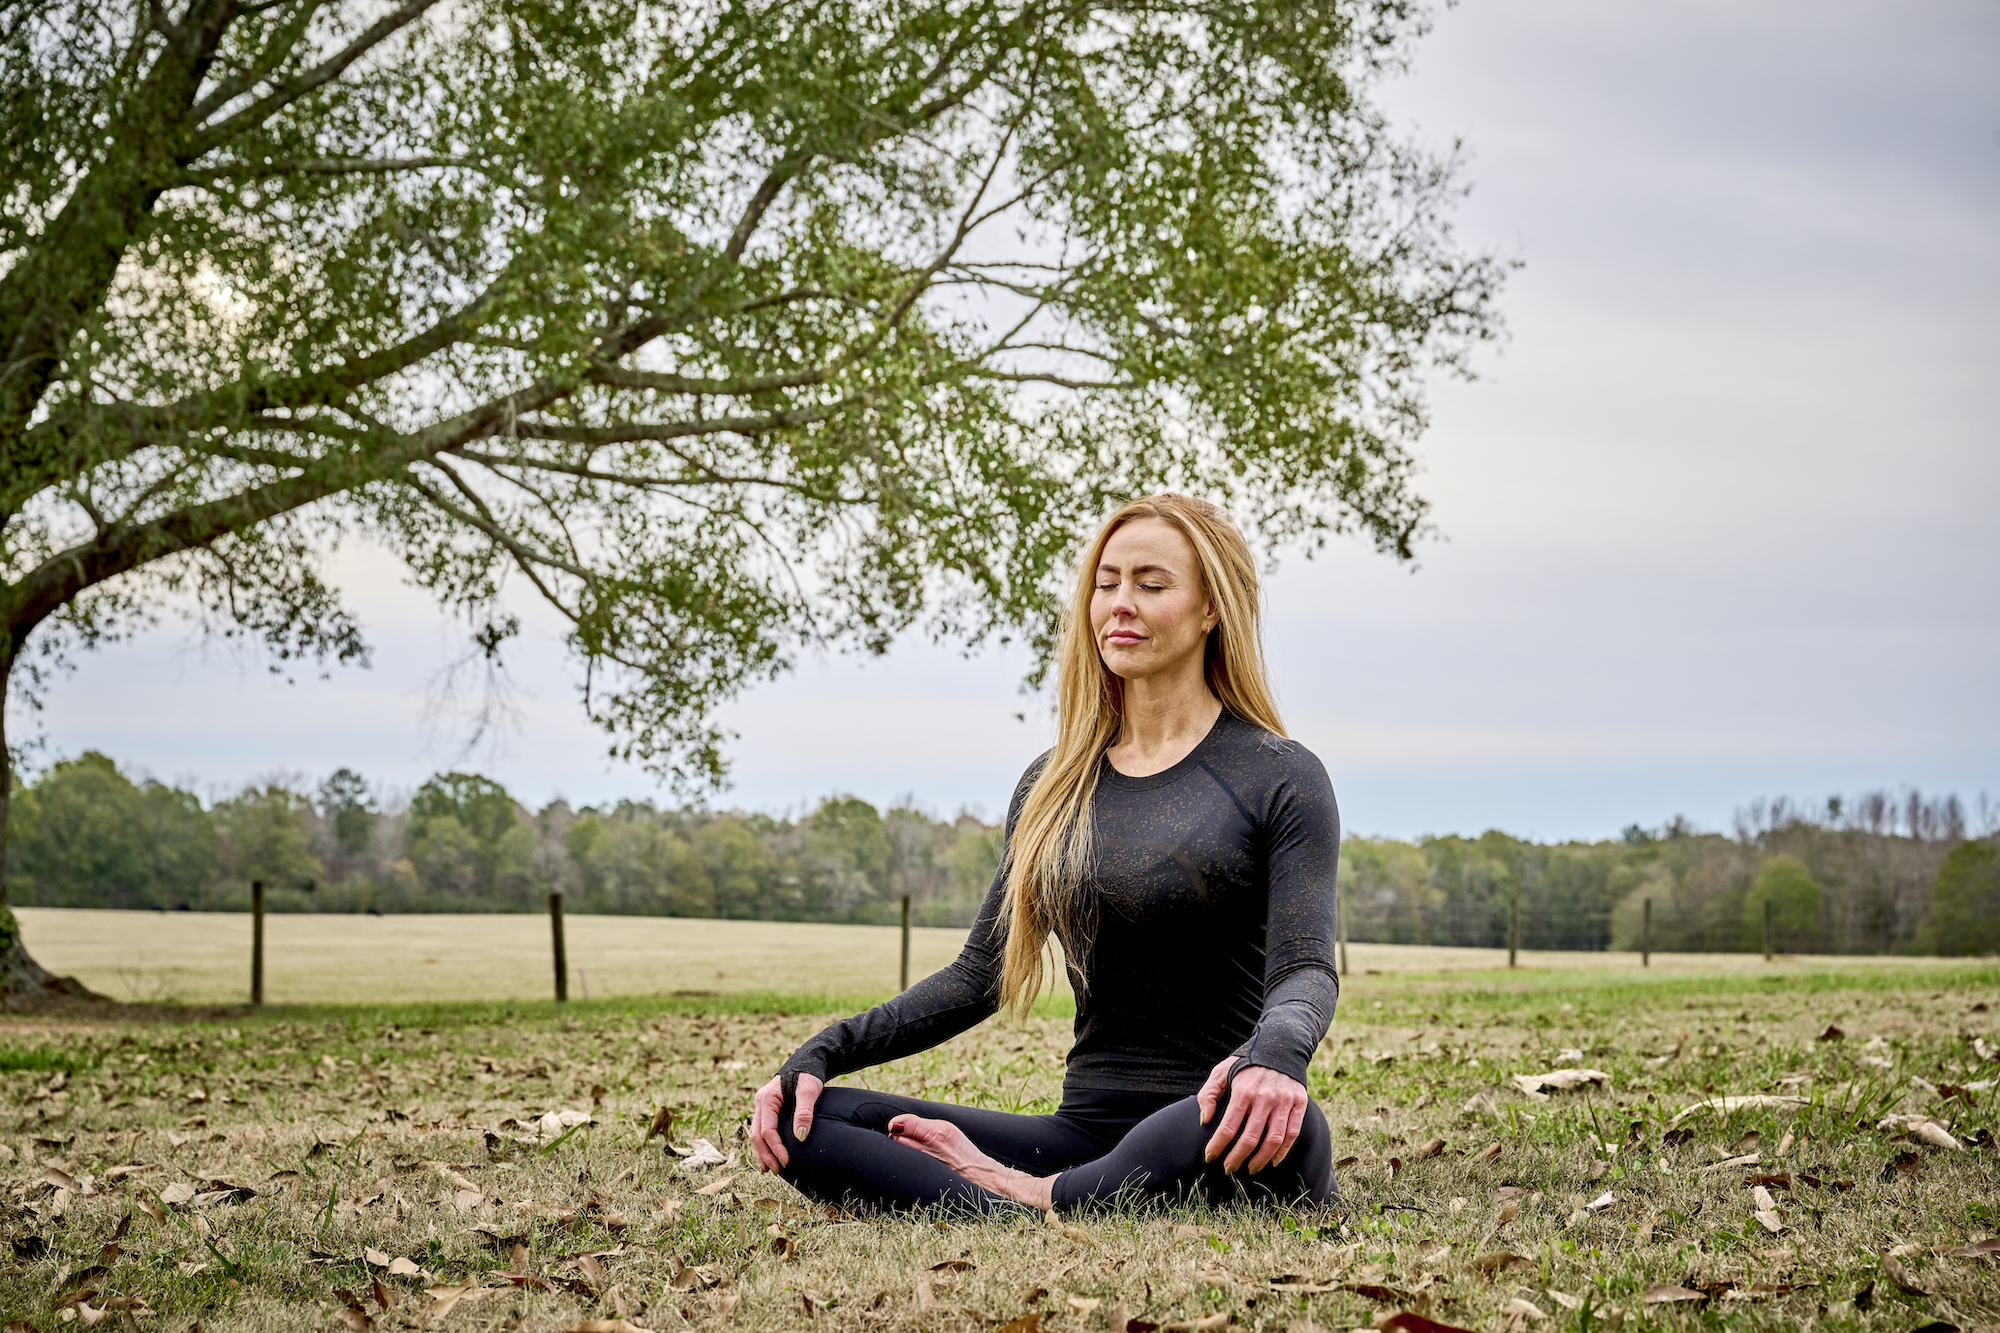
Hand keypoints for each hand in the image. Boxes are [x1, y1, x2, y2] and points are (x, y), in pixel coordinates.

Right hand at [749, 1072, 822, 1171]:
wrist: (808, 1063)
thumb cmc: (809, 1075)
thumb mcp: (809, 1090)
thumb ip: (805, 1112)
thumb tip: (800, 1137)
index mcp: (767, 1098)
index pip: (767, 1130)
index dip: (776, 1148)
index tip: (786, 1162)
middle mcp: (760, 1103)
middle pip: (757, 1135)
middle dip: (766, 1155)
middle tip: (778, 1171)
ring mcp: (762, 1107)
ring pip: (756, 1135)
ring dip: (763, 1153)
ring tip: (771, 1169)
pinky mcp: (768, 1111)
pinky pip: (762, 1130)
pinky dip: (765, 1145)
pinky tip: (770, 1156)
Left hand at [1196, 1056, 1307, 1174]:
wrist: (1281, 1045)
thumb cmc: (1246, 1062)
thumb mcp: (1221, 1070)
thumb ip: (1208, 1094)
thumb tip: (1205, 1121)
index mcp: (1243, 1090)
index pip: (1228, 1127)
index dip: (1217, 1146)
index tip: (1209, 1158)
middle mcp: (1265, 1097)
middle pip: (1250, 1138)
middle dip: (1237, 1158)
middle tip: (1228, 1169)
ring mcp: (1284, 1101)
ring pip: (1273, 1140)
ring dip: (1260, 1160)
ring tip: (1250, 1169)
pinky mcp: (1299, 1103)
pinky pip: (1292, 1133)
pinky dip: (1283, 1151)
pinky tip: (1273, 1161)